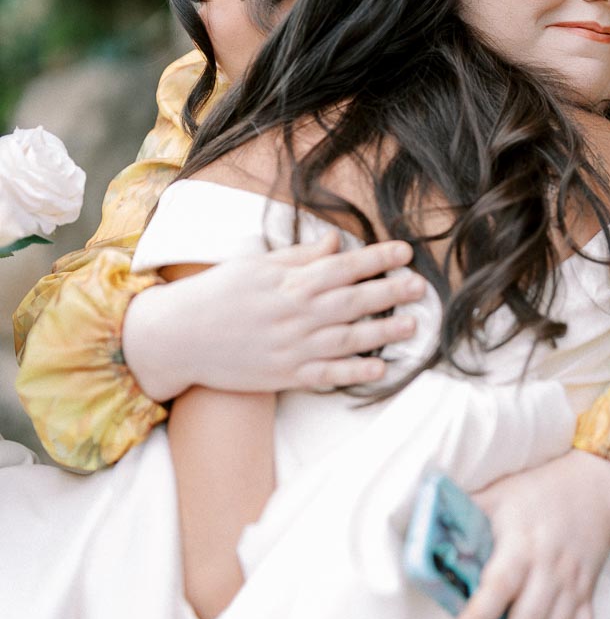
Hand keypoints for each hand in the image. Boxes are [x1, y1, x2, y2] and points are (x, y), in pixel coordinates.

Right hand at [123, 233, 424, 400]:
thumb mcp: (256, 265)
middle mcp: (296, 314)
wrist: (180, 337)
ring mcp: (293, 347)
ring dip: (383, 332)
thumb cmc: (217, 294)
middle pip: (354, 301)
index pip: (343, 266)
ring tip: (412, 325)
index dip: (377, 259)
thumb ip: (299, 256)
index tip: (405, 252)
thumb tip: (335, 242)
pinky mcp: (286, 376)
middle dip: (391, 292)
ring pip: (349, 339)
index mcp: (289, 282)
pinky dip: (355, 372)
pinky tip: (380, 368)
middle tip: (420, 286)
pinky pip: (328, 375)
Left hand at [453, 450, 609, 618]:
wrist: (594, 488)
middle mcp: (551, 568)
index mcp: (523, 543)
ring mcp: (573, 584)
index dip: (479, 615)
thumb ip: (462, 513)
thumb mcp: (496, 493)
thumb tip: (422, 529)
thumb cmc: (535, 492)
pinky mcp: (588, 594)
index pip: (501, 586)